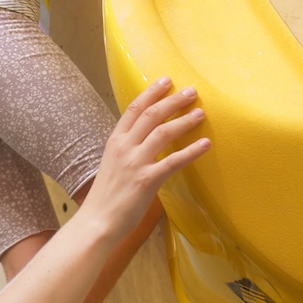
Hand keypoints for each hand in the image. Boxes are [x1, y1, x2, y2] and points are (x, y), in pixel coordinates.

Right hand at [82, 78, 209, 244]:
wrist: (97, 221)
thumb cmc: (106, 196)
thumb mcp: (113, 164)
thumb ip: (128, 150)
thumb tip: (147, 140)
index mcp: (114, 141)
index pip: (133, 109)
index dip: (151, 93)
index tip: (166, 80)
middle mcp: (124, 147)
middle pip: (151, 115)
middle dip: (172, 101)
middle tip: (192, 92)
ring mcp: (135, 163)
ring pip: (162, 133)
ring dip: (183, 121)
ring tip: (200, 113)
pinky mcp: (146, 180)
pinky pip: (173, 161)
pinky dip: (191, 151)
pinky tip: (205, 145)